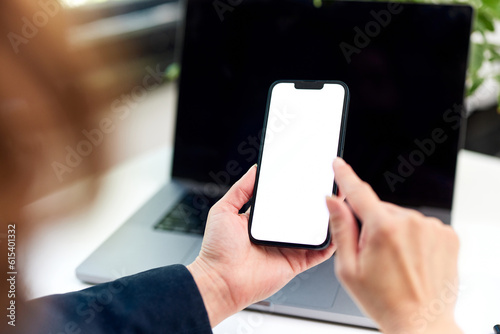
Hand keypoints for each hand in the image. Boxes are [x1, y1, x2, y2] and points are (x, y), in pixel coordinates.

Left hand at [188, 164, 335, 326]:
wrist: (219, 280)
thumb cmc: (217, 249)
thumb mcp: (224, 209)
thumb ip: (241, 189)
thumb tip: (255, 169)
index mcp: (262, 219)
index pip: (284, 199)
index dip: (297, 187)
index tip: (308, 173)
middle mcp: (277, 232)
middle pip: (303, 213)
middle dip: (317, 199)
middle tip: (329, 183)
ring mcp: (289, 247)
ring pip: (315, 230)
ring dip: (327, 217)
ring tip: (338, 200)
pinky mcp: (297, 263)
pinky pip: (319, 252)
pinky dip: (331, 241)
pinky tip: (339, 226)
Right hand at [326, 158, 461, 333]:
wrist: (421, 322)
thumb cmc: (384, 301)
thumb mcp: (348, 268)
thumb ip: (341, 229)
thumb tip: (333, 201)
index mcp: (383, 229)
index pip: (358, 192)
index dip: (344, 175)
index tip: (338, 163)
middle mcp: (410, 222)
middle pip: (380, 210)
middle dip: (372, 225)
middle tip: (373, 255)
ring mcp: (431, 228)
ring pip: (400, 218)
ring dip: (393, 232)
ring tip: (395, 262)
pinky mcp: (447, 234)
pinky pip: (420, 225)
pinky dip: (413, 237)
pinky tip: (411, 259)